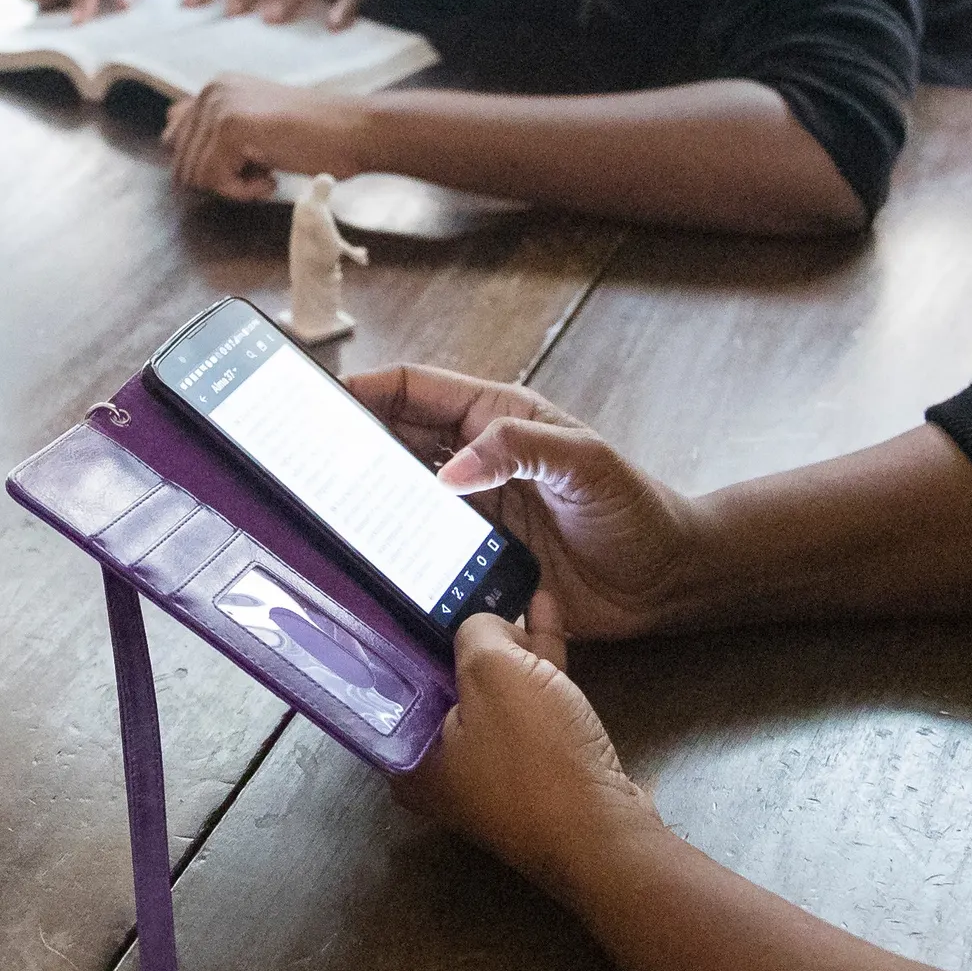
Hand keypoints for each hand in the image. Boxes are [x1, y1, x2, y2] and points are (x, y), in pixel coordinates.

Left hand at [164, 74, 364, 201]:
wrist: (355, 132)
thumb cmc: (314, 136)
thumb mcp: (254, 125)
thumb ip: (210, 126)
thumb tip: (166, 135)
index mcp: (215, 88)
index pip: (175, 138)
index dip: (209, 165)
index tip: (249, 161)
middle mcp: (211, 90)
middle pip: (182, 162)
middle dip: (219, 178)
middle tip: (261, 169)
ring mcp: (220, 106)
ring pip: (196, 176)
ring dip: (233, 187)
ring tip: (269, 172)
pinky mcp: (230, 127)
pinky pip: (214, 182)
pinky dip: (243, 192)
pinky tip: (272, 177)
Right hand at [343, 364, 702, 643]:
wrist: (666, 580)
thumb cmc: (636, 509)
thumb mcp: (585, 464)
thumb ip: (520, 451)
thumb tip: (452, 469)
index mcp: (497, 417)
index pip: (416, 390)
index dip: (366, 389)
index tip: (319, 402)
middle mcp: (477, 460)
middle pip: (396, 442)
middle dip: (351, 446)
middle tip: (305, 463)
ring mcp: (472, 511)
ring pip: (401, 498)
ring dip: (367, 503)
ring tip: (324, 514)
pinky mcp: (475, 560)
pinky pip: (422, 552)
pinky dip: (394, 554)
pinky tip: (369, 565)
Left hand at [392, 611, 660, 900]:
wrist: (605, 832)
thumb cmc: (536, 756)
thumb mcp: (494, 672)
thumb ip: (476, 633)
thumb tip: (485, 628)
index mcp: (410, 756)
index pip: (398, 679)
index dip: (414, 629)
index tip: (423, 590)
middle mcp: (441, 769)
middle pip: (448, 684)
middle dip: (467, 633)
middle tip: (471, 581)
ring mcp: (492, 772)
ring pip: (495, 693)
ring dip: (511, 643)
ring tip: (516, 589)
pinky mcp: (537, 770)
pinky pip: (530, 706)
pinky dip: (538, 666)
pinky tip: (547, 617)